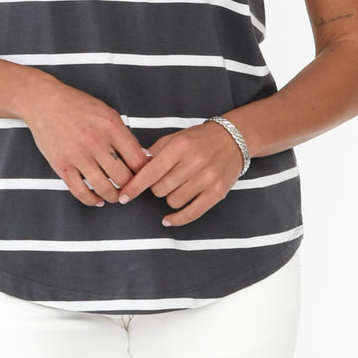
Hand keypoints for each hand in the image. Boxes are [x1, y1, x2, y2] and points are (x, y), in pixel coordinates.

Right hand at [20, 73, 148, 206]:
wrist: (44, 102)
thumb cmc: (77, 105)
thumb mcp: (107, 112)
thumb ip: (123, 134)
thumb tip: (141, 157)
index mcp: (111, 126)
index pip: (138, 159)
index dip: (145, 172)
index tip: (144, 175)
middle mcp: (96, 141)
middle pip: (124, 177)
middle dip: (130, 187)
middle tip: (131, 188)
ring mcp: (78, 155)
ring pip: (104, 188)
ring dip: (113, 196)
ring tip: (115, 195)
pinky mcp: (61, 165)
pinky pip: (80, 192)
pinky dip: (92, 200)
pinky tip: (97, 199)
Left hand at [116, 121, 244, 226]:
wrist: (233, 138)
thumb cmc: (198, 139)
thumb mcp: (174, 138)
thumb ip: (154, 153)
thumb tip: (133, 169)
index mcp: (179, 146)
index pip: (150, 171)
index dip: (134, 186)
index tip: (124, 197)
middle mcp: (193, 162)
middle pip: (160, 189)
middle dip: (156, 188)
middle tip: (164, 180)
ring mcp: (207, 178)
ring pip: (173, 201)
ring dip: (170, 198)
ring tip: (178, 187)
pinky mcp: (217, 192)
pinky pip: (192, 213)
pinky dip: (177, 219)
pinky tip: (168, 220)